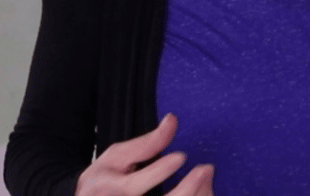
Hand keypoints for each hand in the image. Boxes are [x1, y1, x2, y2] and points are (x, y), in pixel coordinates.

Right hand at [75, 113, 214, 195]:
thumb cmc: (103, 181)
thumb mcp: (116, 157)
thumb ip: (146, 143)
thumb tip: (172, 120)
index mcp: (111, 192)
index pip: (135, 187)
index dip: (160, 171)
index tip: (181, 156)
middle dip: (186, 190)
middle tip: (205, 169)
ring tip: (207, 180)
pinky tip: (201, 192)